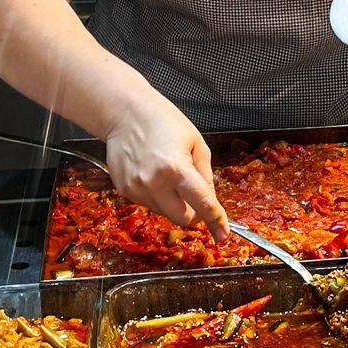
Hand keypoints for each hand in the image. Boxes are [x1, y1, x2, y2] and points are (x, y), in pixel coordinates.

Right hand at [102, 88, 227, 236]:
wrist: (124, 113)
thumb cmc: (162, 121)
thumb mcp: (196, 143)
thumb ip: (206, 175)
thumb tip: (209, 201)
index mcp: (176, 169)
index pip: (202, 204)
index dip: (215, 221)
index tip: (222, 234)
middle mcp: (154, 183)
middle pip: (182, 218)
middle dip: (193, 213)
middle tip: (194, 197)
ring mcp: (136, 189)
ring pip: (164, 212)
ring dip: (173, 202)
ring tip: (168, 172)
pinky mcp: (124, 190)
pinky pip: (148, 204)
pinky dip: (156, 195)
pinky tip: (153, 173)